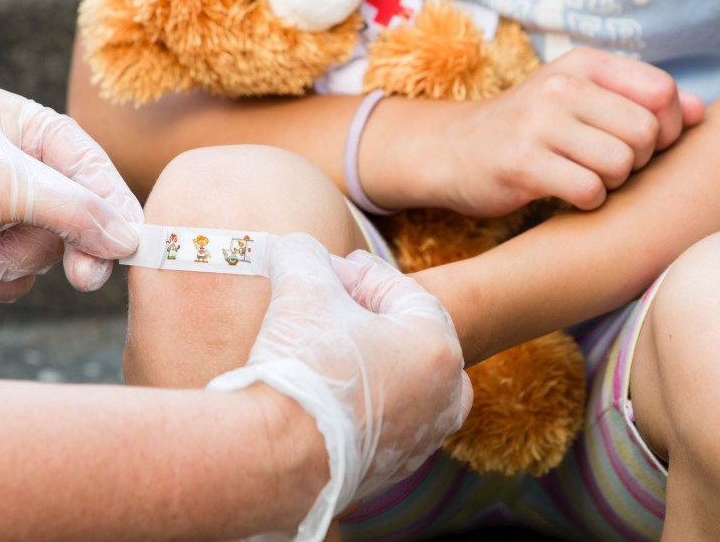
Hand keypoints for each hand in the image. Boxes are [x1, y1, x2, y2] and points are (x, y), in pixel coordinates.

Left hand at [0, 89, 141, 317]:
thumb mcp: (5, 185)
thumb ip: (77, 209)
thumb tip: (129, 239)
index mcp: (24, 126)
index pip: (93, 167)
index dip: (115, 207)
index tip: (130, 246)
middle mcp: (18, 164)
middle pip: (78, 216)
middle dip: (54, 245)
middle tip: (83, 278)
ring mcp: (2, 210)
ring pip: (48, 251)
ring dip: (7, 261)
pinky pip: (20, 275)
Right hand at [208, 234, 470, 540]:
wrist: (275, 456)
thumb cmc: (301, 368)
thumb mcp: (301, 288)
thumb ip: (305, 254)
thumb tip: (299, 249)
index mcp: (437, 349)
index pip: (405, 293)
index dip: (364, 275)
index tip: (332, 268)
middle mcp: (444, 397)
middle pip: (414, 339)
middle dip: (374, 317)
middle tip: (333, 304)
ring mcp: (423, 439)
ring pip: (404, 383)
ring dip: (369, 359)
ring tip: (325, 346)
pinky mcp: (394, 470)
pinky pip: (386, 421)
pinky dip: (363, 401)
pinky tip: (323, 391)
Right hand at [436, 47, 704, 215]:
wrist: (451, 151)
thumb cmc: (528, 128)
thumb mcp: (580, 99)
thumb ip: (639, 101)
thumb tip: (700, 112)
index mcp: (582, 63)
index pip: (661, 91)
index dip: (667, 127)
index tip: (643, 144)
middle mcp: (560, 86)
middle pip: (645, 132)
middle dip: (638, 160)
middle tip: (610, 167)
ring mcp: (538, 124)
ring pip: (620, 163)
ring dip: (612, 183)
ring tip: (586, 178)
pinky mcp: (521, 164)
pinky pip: (588, 191)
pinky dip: (587, 202)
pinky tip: (567, 195)